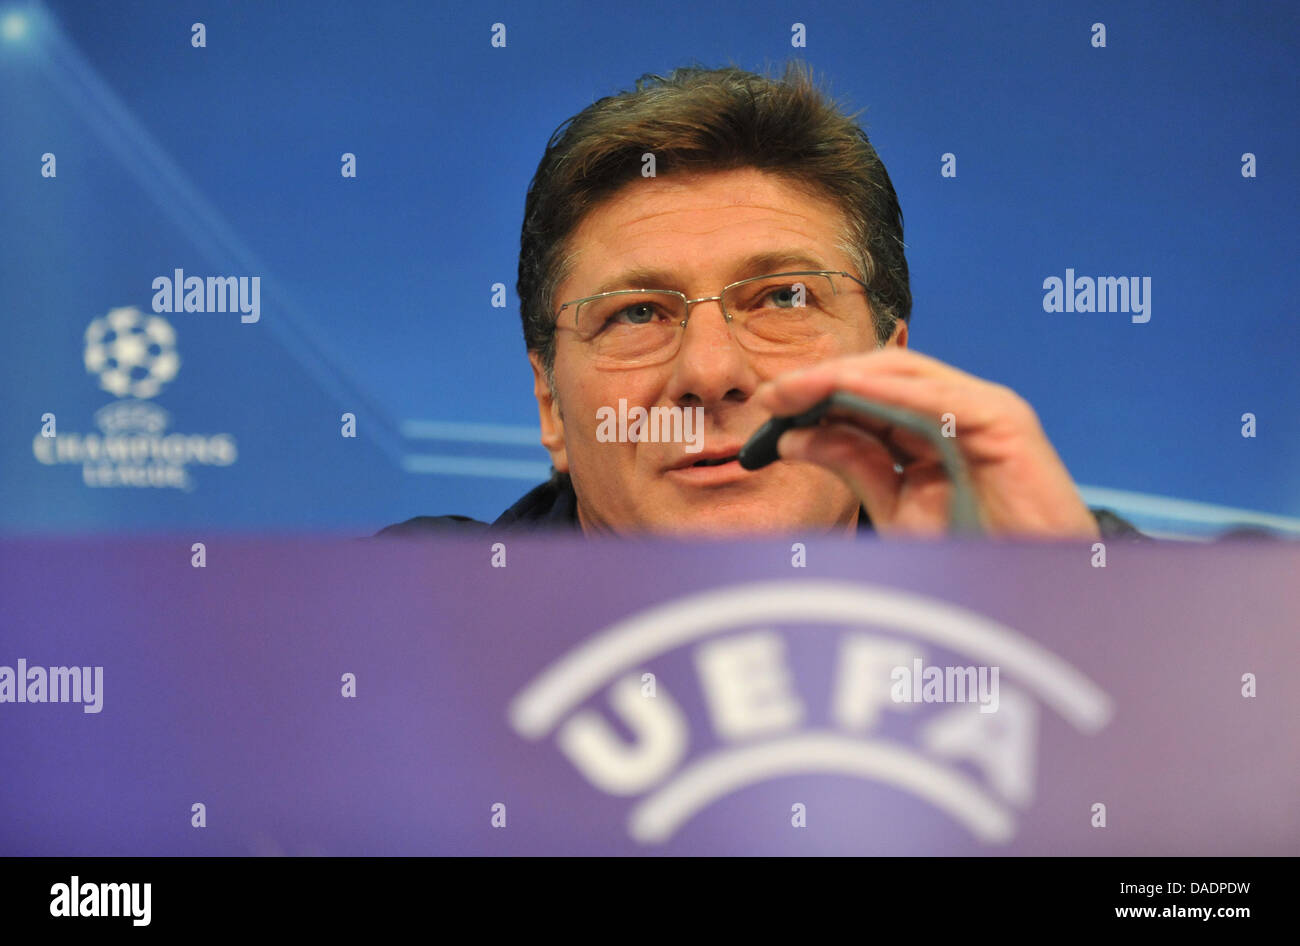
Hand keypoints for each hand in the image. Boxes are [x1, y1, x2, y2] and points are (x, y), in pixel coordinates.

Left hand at [753, 348, 1100, 537]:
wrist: (1038, 595)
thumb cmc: (977, 555)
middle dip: (823, 381)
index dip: (817, 394)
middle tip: (771, 396)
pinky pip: (935, 396)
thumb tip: (795, 437)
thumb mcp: (898, 508)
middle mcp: (962, 408)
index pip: (870, 394)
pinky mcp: (1005, 420)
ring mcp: (986, 408)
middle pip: (882, 376)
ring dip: (842, 378)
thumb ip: (854, 466)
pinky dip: (885, 391)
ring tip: (794, 391)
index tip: (769, 407)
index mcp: (938, 426)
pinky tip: (840, 394)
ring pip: (904, 375)